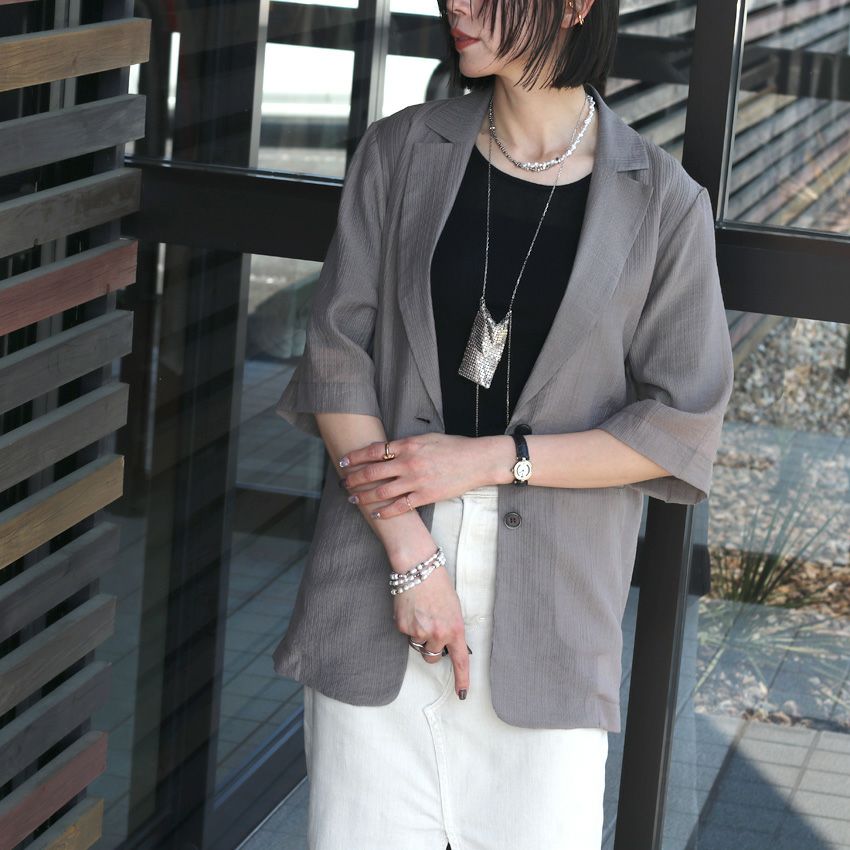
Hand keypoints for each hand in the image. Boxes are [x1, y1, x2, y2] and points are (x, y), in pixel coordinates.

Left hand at [338, 433, 484, 518]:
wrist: (477, 461)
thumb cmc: (454, 447)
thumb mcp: (427, 438)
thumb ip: (406, 444)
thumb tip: (387, 450)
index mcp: (408, 445)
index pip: (374, 451)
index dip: (355, 457)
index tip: (343, 461)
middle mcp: (408, 463)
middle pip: (372, 472)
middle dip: (353, 479)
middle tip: (343, 483)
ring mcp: (416, 481)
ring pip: (381, 491)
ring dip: (363, 496)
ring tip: (353, 499)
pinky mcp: (425, 496)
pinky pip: (399, 507)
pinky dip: (385, 511)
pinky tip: (375, 514)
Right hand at [392, 560, 469, 698]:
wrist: (418, 568)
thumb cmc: (438, 585)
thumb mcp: (453, 608)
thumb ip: (451, 628)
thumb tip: (446, 644)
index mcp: (455, 629)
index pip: (460, 660)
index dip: (462, 679)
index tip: (462, 693)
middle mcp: (438, 634)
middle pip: (432, 656)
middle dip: (431, 648)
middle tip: (430, 628)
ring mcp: (419, 631)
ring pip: (417, 645)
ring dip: (418, 635)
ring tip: (420, 612)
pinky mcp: (403, 627)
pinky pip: (405, 634)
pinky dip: (407, 624)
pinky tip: (410, 608)